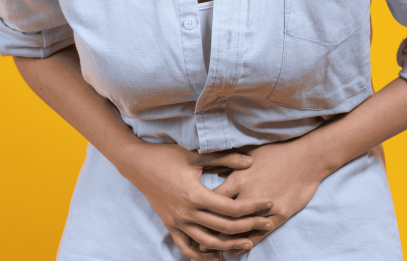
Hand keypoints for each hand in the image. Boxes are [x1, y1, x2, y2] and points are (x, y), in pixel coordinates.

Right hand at [113, 141, 275, 260]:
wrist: (138, 165)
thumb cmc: (168, 157)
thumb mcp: (196, 156)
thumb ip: (225, 159)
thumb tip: (250, 161)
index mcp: (195, 195)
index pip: (230, 208)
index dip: (252, 207)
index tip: (268, 204)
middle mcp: (186, 213)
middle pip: (224, 228)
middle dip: (249, 227)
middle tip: (268, 224)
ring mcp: (177, 222)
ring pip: (208, 243)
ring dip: (229, 246)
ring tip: (248, 244)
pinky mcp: (170, 226)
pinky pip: (187, 247)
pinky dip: (201, 256)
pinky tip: (216, 258)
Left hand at [203, 138, 329, 251]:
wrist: (307, 157)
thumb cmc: (277, 152)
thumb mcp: (249, 154)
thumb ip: (229, 163)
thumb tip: (211, 167)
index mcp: (238, 178)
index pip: (212, 198)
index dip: (200, 210)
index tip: (190, 217)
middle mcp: (248, 195)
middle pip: (222, 217)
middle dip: (207, 230)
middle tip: (195, 241)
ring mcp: (265, 207)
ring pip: (240, 230)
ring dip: (224, 242)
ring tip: (210, 251)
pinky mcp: (280, 214)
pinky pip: (260, 234)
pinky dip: (246, 244)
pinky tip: (236, 251)